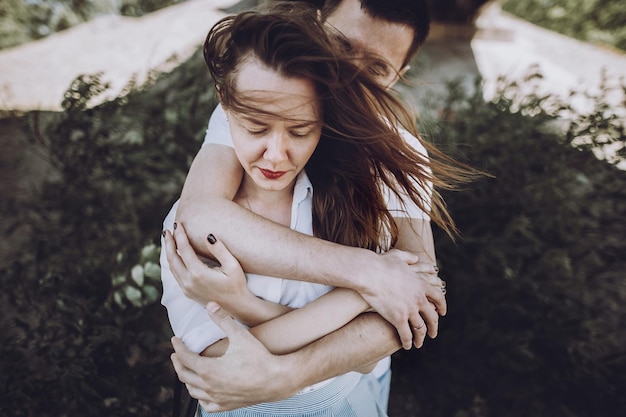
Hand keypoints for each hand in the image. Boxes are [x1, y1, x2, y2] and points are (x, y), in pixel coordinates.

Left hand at [163, 223, 247, 308]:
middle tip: (167, 230)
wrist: (237, 307)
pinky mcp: (187, 292)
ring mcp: (186, 289)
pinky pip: (175, 274)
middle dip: (169, 242)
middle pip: (172, 258)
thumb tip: (208, 235)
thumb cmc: (237, 285)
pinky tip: (175, 255)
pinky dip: (173, 262)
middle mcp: (188, 282)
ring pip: (172, 267)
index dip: (180, 234)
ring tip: (168, 240)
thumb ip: (220, 250)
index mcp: (198, 273)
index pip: (184, 249)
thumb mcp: (232, 265)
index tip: (178, 223)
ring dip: (169, 252)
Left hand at [171, 303, 295, 411]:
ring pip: (192, 391)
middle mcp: (209, 386)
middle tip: (177, 354)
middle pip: (184, 375)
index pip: (184, 358)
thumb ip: (223, 319)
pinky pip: (206, 404)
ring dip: (187, 379)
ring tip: (187, 370)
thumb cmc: (259, 358)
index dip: (178, 347)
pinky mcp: (226, 405)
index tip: (175, 340)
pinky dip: (200, 397)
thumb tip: (210, 305)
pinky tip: (202, 391)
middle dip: (178, 363)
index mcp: (208, 370)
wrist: (276, 380)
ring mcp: (217, 398)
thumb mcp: (240, 335)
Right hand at [358, 249, 445, 349]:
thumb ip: (409, 258)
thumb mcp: (398, 256)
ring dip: (421, 337)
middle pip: (432, 316)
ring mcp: (410, 310)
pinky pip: (406, 334)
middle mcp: (419, 299)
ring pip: (420, 328)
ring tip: (419, 343)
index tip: (442, 312)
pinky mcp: (398, 318)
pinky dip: (408, 342)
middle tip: (433, 333)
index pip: (438, 297)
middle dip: (434, 326)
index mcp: (421, 284)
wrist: (369, 273)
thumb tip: (416, 257)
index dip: (441, 306)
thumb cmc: (380, 263)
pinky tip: (407, 346)